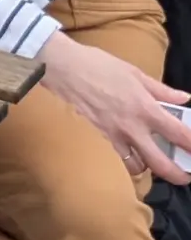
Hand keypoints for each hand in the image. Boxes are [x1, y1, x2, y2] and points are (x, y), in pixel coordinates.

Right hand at [39, 31, 190, 183]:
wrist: (61, 66)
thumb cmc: (97, 64)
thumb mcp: (133, 72)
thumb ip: (161, 90)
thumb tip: (184, 97)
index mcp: (145, 108)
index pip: (180, 135)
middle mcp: (132, 128)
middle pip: (161, 165)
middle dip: (178, 175)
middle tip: (184, 175)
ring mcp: (113, 136)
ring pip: (136, 167)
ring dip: (147, 167)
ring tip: (151, 160)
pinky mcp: (96, 138)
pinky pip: (115, 159)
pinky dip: (123, 161)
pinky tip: (127, 155)